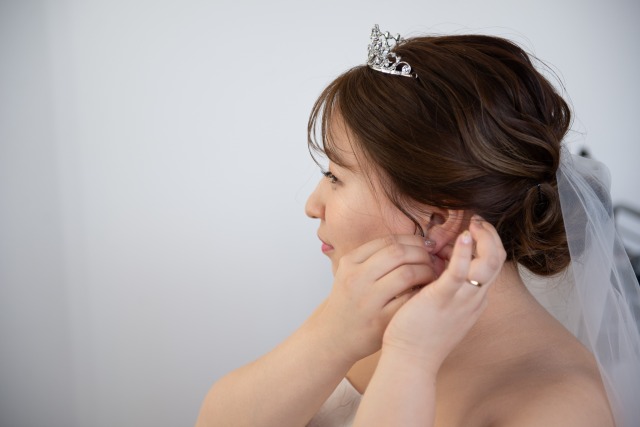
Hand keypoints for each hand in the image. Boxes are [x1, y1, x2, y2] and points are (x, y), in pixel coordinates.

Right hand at [312, 235, 437, 364]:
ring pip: (407, 273)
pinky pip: (409, 299)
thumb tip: (416, 243)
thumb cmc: (350, 302)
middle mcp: (356, 278)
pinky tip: (425, 293)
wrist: (334, 336)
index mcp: (350, 262)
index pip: (388, 241)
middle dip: (422, 254)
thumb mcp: (353, 273)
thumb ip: (377, 258)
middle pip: (398, 253)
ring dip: (426, 272)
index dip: (413, 240)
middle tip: (431, 261)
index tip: (425, 246)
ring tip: (431, 276)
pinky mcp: (380, 321)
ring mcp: (367, 300)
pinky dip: (422, 293)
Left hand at [381, 217, 505, 368]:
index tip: (475, 228)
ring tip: (473, 224)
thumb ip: (449, 288)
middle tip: (477, 220)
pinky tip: (463, 237)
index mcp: (474, 300)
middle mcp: (474, 298)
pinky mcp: (442, 298)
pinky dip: (464, 252)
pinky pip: (460, 272)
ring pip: (488, 263)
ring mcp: (461, 299)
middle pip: (497, 260)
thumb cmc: (420, 334)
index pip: (492, 265)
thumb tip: (442, 265)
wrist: (411, 360)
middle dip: (491, 235)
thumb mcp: (443, 307)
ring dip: (484, 238)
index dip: (487, 243)